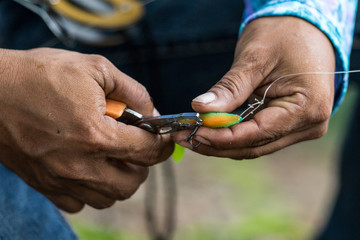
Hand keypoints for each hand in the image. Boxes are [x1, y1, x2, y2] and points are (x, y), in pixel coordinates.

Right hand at [0, 48, 172, 211]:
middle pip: (131, 183)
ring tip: (111, 156)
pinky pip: (79, 203)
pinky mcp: (44, 185)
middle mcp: (79, 165)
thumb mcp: (95, 69)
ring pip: (108, 198)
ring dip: (118, 178)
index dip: (163, 144)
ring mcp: (60, 179)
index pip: (147, 151)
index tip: (163, 138)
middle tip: (135, 146)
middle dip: (142, 165)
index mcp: (96, 135)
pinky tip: (87, 167)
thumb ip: (132, 91)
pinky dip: (91, 190)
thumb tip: (153, 111)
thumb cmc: (40, 75)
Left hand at [172, 16, 334, 158]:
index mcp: (307, 108)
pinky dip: (233, 135)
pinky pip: (258, 136)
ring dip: (222, 142)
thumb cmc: (284, 34)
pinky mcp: (290, 124)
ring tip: (191, 134)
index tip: (191, 132)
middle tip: (183, 136)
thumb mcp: (254, 58)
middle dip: (216, 144)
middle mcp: (309, 125)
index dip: (221, 137)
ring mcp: (301, 127)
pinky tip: (210, 129)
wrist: (305, 26)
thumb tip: (200, 109)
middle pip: (254, 146)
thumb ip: (229, 89)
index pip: (257, 134)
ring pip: (254, 145)